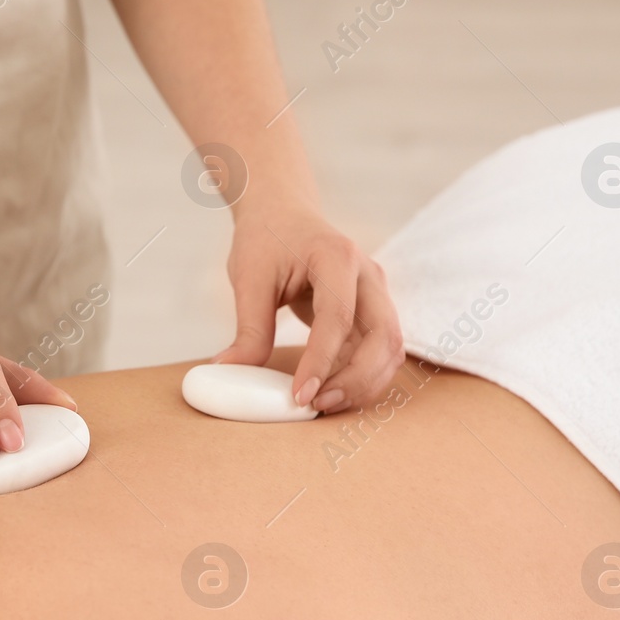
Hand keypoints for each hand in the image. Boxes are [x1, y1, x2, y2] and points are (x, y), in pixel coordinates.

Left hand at [214, 208, 403, 413]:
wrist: (283, 214)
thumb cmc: (266, 239)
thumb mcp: (249, 279)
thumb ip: (248, 329)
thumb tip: (230, 371)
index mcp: (337, 257)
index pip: (338, 317)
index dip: (321, 361)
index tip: (300, 395)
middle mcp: (368, 274)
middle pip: (383, 337)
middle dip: (356, 379)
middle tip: (316, 406)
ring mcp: (376, 293)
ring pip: (390, 349)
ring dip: (364, 384)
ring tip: (322, 405)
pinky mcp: (372, 311)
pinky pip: (378, 352)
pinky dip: (361, 377)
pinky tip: (329, 392)